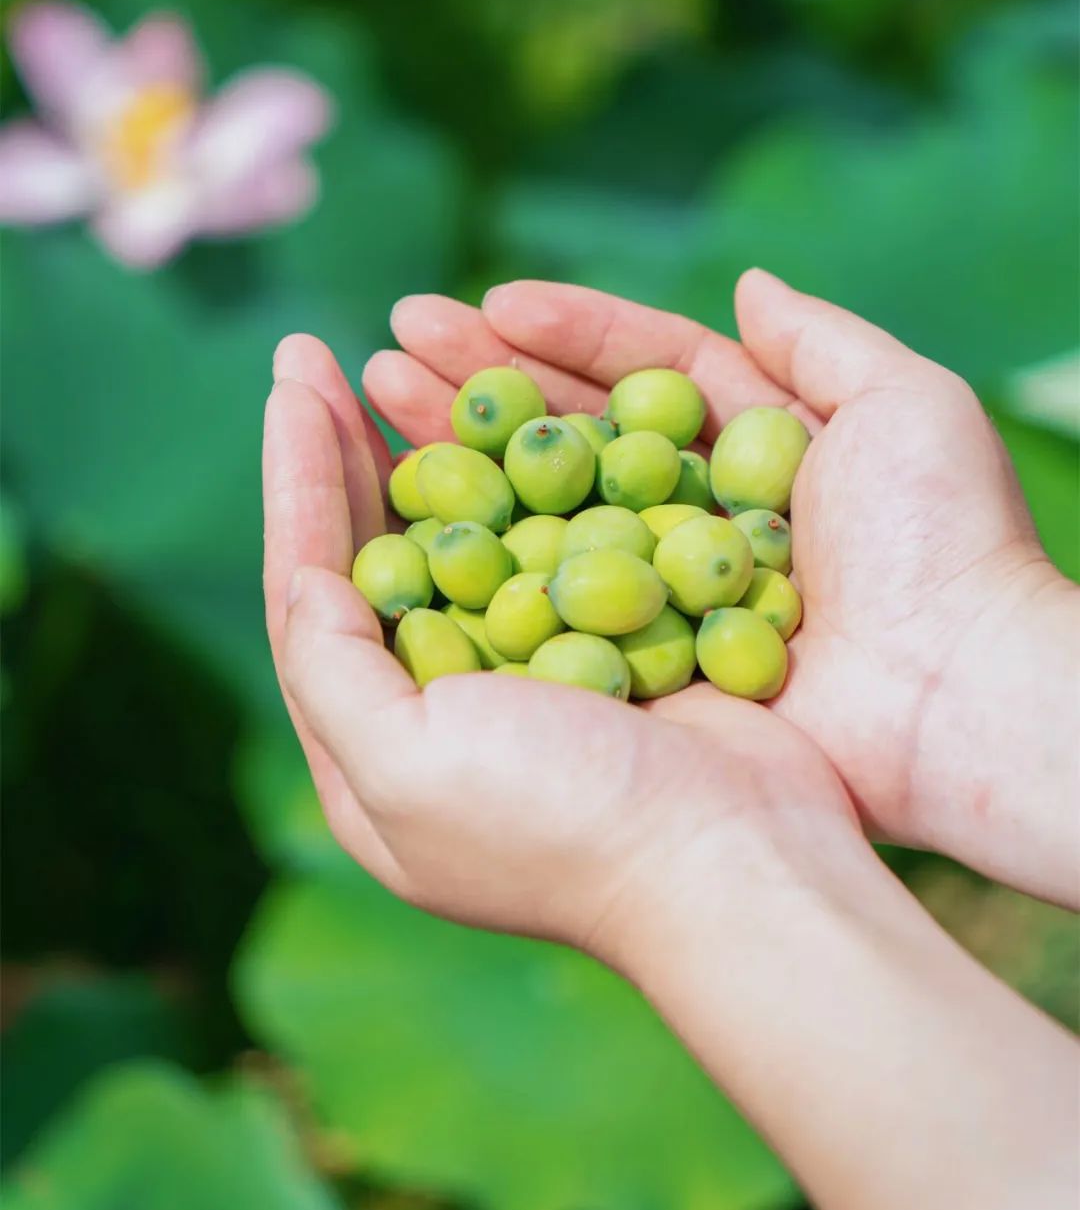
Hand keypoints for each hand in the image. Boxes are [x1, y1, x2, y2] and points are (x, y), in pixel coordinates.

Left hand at [263, 333, 863, 962]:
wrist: (739, 860)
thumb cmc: (564, 823)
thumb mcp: (405, 770)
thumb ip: (330, 673)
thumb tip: (305, 578)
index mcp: (377, 751)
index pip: (312, 589)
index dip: (296, 478)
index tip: (294, 379)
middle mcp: (446, 705)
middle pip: (377, 549)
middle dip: (344, 445)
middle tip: (320, 349)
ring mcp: (534, 670)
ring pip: (464, 527)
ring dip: (429, 439)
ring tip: (404, 355)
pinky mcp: (612, 640)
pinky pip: (553, 531)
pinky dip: (527, 466)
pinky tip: (512, 403)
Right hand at [371, 271, 1078, 901]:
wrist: (958, 700)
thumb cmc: (943, 544)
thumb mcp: (905, 408)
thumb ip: (822, 341)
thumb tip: (748, 280)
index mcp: (754, 447)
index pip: (640, 369)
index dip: (562, 331)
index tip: (484, 301)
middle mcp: (693, 514)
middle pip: (571, 432)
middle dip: (482, 383)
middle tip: (389, 344)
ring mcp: (659, 590)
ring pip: (542, 509)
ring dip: (461, 456)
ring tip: (374, 402)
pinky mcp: (638, 661)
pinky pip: (545, 600)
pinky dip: (482, 559)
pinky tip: (411, 521)